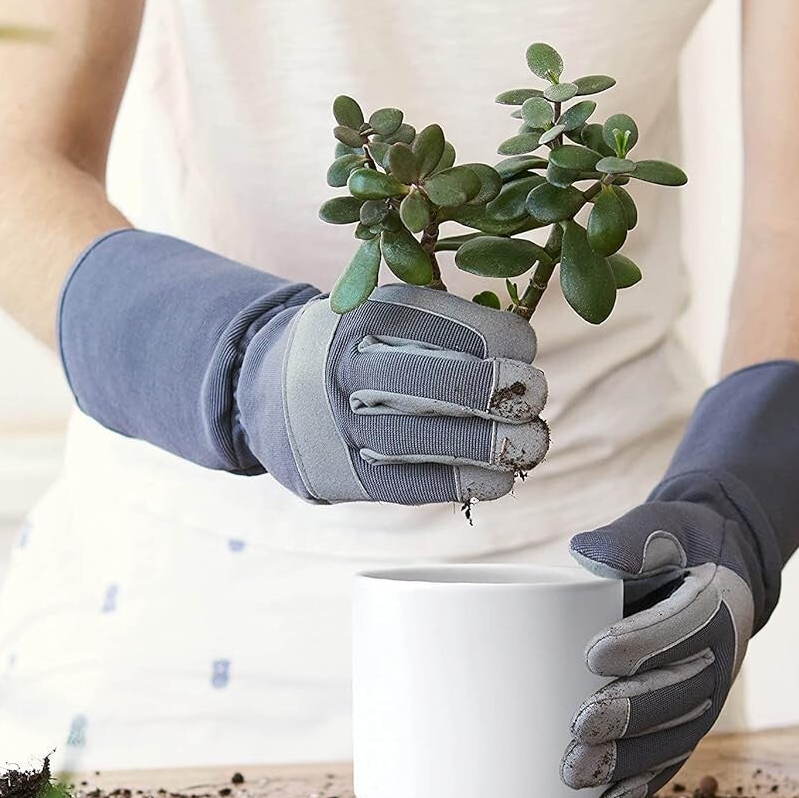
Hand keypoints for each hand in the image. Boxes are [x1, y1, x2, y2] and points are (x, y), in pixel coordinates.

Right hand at [57, 230, 547, 503]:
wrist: (262, 391)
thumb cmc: (349, 347)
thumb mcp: (381, 312)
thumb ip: (443, 319)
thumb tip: (524, 342)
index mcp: (364, 317)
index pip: (452, 325)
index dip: (504, 339)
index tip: (527, 347)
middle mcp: (351, 370)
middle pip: (451, 385)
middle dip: (510, 393)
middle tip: (536, 395)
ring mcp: (346, 427)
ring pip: (440, 440)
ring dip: (502, 446)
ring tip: (532, 442)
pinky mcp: (347, 475)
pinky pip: (421, 484)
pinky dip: (471, 482)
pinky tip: (500, 478)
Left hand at [560, 360, 798, 797]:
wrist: (721, 573)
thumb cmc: (677, 548)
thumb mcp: (664, 528)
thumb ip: (631, 539)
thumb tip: (586, 552)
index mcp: (715, 605)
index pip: (679, 628)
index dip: (640, 644)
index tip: (593, 655)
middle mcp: (720, 659)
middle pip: (676, 693)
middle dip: (629, 714)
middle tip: (581, 726)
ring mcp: (708, 699)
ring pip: (672, 737)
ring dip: (627, 763)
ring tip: (577, 775)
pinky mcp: (690, 725)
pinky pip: (669, 763)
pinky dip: (638, 789)